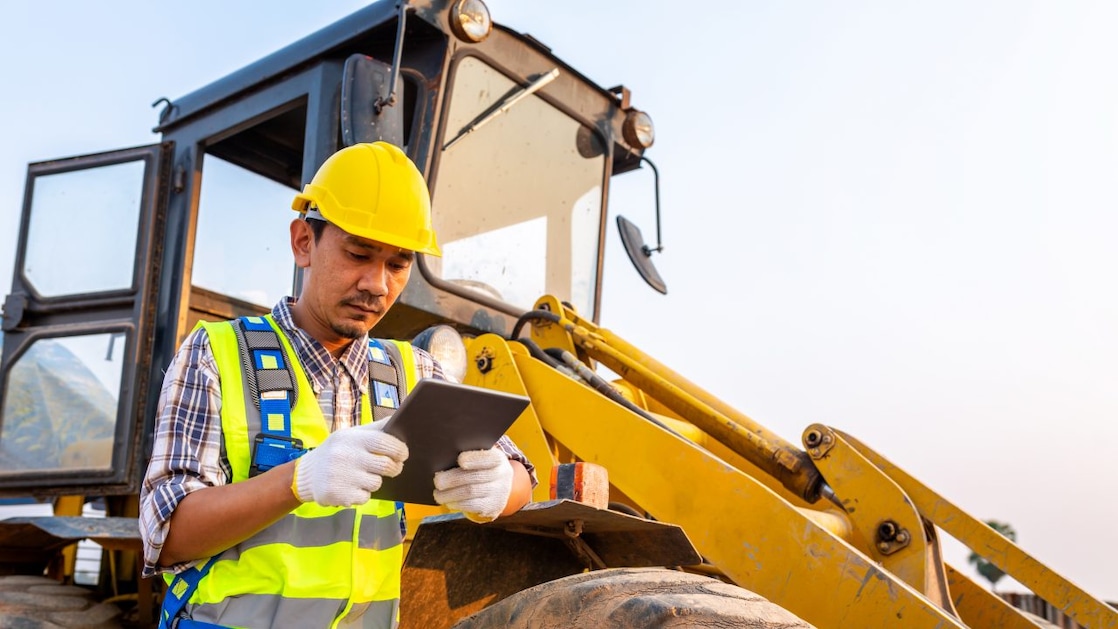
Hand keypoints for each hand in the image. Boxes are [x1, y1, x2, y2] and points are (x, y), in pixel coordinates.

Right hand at [293, 419, 408, 506]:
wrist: (306, 474)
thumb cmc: (336, 452)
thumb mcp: (351, 435)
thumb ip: (374, 429)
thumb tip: (398, 418)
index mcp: (351, 439)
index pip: (383, 442)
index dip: (398, 449)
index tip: (403, 454)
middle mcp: (346, 456)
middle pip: (386, 465)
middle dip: (395, 468)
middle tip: (394, 468)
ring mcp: (342, 477)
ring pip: (377, 483)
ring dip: (375, 481)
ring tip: (363, 476)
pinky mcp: (339, 495)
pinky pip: (365, 497)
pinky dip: (362, 494)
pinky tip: (351, 487)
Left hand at [433, 448, 513, 522]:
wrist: (500, 487)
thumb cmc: (482, 467)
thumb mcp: (482, 457)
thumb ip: (468, 455)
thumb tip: (444, 458)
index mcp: (498, 458)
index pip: (489, 458)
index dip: (475, 459)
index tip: (460, 460)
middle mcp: (501, 475)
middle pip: (476, 476)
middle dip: (453, 478)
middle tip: (437, 480)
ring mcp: (498, 493)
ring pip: (471, 492)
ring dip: (451, 494)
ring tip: (437, 494)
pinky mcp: (491, 507)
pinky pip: (472, 506)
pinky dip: (457, 504)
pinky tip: (448, 502)